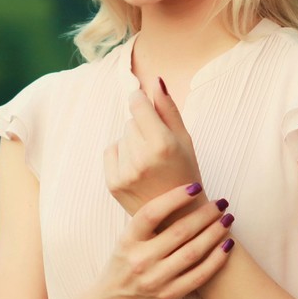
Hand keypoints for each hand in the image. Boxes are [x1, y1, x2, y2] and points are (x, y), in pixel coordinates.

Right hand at [93, 183, 234, 298]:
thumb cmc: (124, 266)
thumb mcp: (126, 241)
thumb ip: (147, 224)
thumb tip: (181, 195)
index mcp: (128, 241)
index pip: (151, 213)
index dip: (175, 197)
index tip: (195, 187)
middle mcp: (141, 260)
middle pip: (179, 231)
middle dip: (205, 214)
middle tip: (221, 203)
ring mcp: (156, 279)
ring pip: (193, 252)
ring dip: (215, 233)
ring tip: (228, 219)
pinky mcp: (170, 295)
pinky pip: (199, 275)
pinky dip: (217, 259)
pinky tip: (227, 245)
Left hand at [105, 78, 203, 215]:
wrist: (177, 217)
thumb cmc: (186, 173)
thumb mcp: (185, 139)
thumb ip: (168, 108)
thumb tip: (155, 80)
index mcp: (163, 144)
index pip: (137, 103)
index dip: (140, 99)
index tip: (144, 103)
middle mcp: (141, 159)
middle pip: (131, 121)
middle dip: (142, 128)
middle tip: (158, 150)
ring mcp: (125, 172)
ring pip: (122, 137)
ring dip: (133, 143)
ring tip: (149, 163)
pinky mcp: (113, 183)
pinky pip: (111, 151)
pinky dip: (122, 155)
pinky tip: (137, 169)